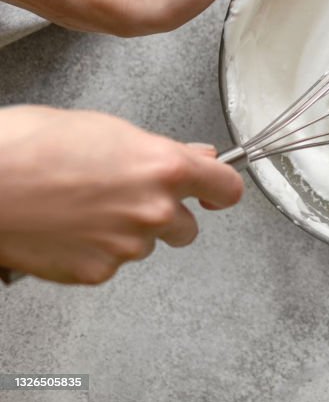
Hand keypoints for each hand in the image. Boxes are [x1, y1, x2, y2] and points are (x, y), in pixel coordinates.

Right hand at [0, 106, 242, 284]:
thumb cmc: (30, 146)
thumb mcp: (106, 129)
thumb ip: (158, 149)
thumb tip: (192, 154)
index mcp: (164, 168)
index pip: (226, 187)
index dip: (220, 189)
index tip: (215, 191)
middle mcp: (155, 210)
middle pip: (188, 226)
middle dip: (167, 215)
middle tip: (128, 199)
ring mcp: (128, 245)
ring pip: (146, 245)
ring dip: (128, 233)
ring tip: (85, 209)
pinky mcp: (98, 272)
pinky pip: (112, 264)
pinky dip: (95, 252)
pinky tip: (69, 229)